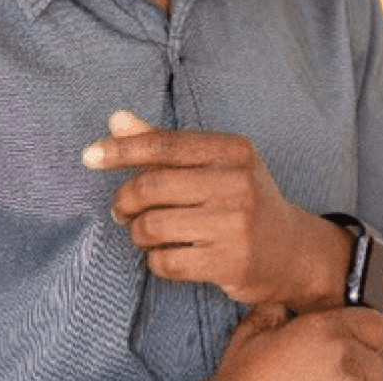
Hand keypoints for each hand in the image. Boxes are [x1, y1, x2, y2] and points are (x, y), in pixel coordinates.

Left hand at [81, 111, 305, 305]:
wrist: (293, 251)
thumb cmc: (240, 198)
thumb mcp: (212, 162)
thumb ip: (162, 142)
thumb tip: (115, 119)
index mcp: (231, 149)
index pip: (163, 143)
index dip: (120, 150)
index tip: (89, 156)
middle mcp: (238, 182)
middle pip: (152, 185)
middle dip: (124, 199)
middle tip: (119, 209)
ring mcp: (237, 224)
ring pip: (154, 226)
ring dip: (137, 233)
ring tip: (141, 233)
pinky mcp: (233, 263)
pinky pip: (168, 261)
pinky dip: (154, 260)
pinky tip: (162, 255)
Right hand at [212, 306, 382, 380]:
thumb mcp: (248, 338)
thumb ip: (271, 313)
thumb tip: (280, 305)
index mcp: (324, 332)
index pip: (376, 325)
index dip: (362, 332)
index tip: (345, 342)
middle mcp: (346, 362)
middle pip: (378, 366)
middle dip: (360, 369)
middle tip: (329, 373)